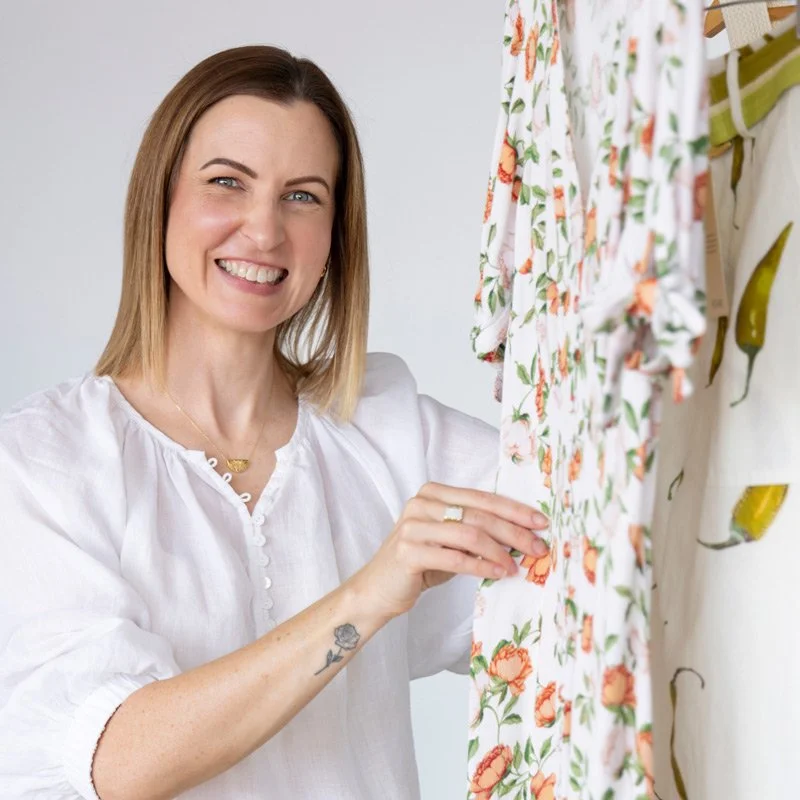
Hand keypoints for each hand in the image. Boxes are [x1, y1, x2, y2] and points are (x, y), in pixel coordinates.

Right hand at [350, 482, 549, 619]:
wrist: (377, 589)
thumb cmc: (420, 563)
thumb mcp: (449, 540)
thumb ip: (476, 531)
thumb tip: (522, 535)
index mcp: (434, 492)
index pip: (482, 498)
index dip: (514, 510)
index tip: (541, 522)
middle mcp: (421, 503)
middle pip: (478, 515)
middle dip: (513, 532)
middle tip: (538, 547)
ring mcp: (412, 526)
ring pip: (469, 534)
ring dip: (499, 551)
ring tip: (517, 566)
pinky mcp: (408, 551)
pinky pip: (454, 557)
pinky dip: (480, 566)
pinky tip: (498, 573)